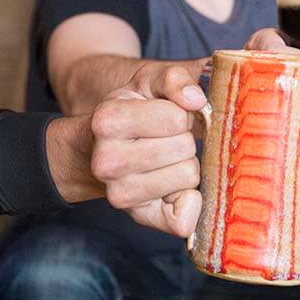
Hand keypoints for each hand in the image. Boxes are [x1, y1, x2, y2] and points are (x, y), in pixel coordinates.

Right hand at [89, 64, 205, 237]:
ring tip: (165, 158)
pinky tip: (177, 188)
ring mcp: (119, 194)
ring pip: (189, 177)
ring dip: (186, 164)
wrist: (102, 147)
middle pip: (185, 148)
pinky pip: (181, 220)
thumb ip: (175, 79)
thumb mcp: (150, 82)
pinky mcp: (138, 217)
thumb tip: (196, 100)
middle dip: (184, 139)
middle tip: (166, 139)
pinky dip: (191, 203)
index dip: (180, 114)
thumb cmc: (135, 111)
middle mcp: (106, 161)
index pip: (176, 118)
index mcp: (107, 120)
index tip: (166, 115)